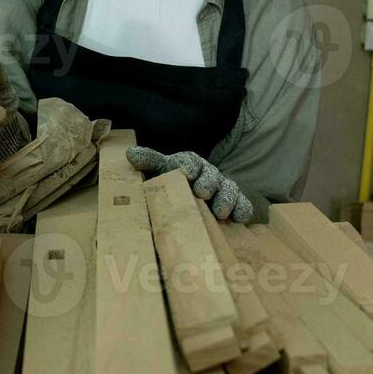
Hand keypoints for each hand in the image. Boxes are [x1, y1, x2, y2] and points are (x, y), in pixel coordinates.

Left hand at [126, 146, 254, 222]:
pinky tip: (239, 219)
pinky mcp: (235, 204)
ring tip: (220, 213)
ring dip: (226, 199)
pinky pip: (242, 204)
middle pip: (211, 175)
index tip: (188, 174)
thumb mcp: (160, 170)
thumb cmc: (173, 181)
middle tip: (202, 193)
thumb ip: (149, 162)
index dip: (190, 166)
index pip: (191, 161)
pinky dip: (242, 210)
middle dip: (208, 183)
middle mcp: (209, 174)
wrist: (192, 198)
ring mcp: (223, 189)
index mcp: (189, 164)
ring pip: (228, 189)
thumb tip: (130, 154)